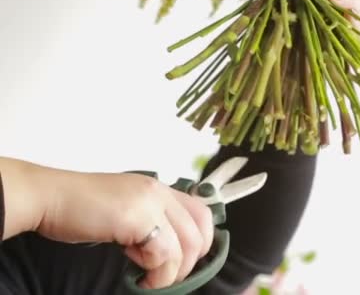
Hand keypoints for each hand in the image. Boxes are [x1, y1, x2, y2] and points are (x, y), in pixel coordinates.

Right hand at [0, 157, 213, 289]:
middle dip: (190, 262)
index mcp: (159, 188)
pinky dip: (157, 274)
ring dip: (172, 272)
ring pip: (186, 246)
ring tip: (151, 280)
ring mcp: (150, 202)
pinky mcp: (138, 217)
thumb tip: (168, 254)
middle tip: (166, 277)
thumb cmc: (79, 208)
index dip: (202, 241)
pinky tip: (139, 276)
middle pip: (200, 230)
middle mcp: (159, 191)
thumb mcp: (126, 209)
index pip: (202, 212)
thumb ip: (150, 221)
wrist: (48, 197)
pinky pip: (164, 254)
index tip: (182, 261)